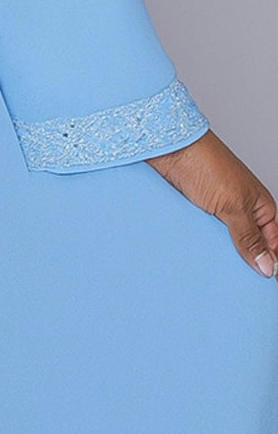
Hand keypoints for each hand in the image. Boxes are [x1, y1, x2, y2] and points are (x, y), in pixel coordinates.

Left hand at [147, 130, 277, 279]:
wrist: (167, 147)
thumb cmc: (205, 163)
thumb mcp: (233, 206)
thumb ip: (248, 238)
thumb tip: (266, 267)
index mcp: (260, 208)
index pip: (273, 245)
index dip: (269, 263)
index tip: (262, 284)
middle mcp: (241, 211)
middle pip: (248, 247)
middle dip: (243, 264)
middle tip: (237, 286)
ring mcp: (217, 213)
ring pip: (223, 244)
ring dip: (219, 255)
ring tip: (216, 275)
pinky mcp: (194, 213)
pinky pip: (202, 237)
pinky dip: (201, 247)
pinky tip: (197, 259)